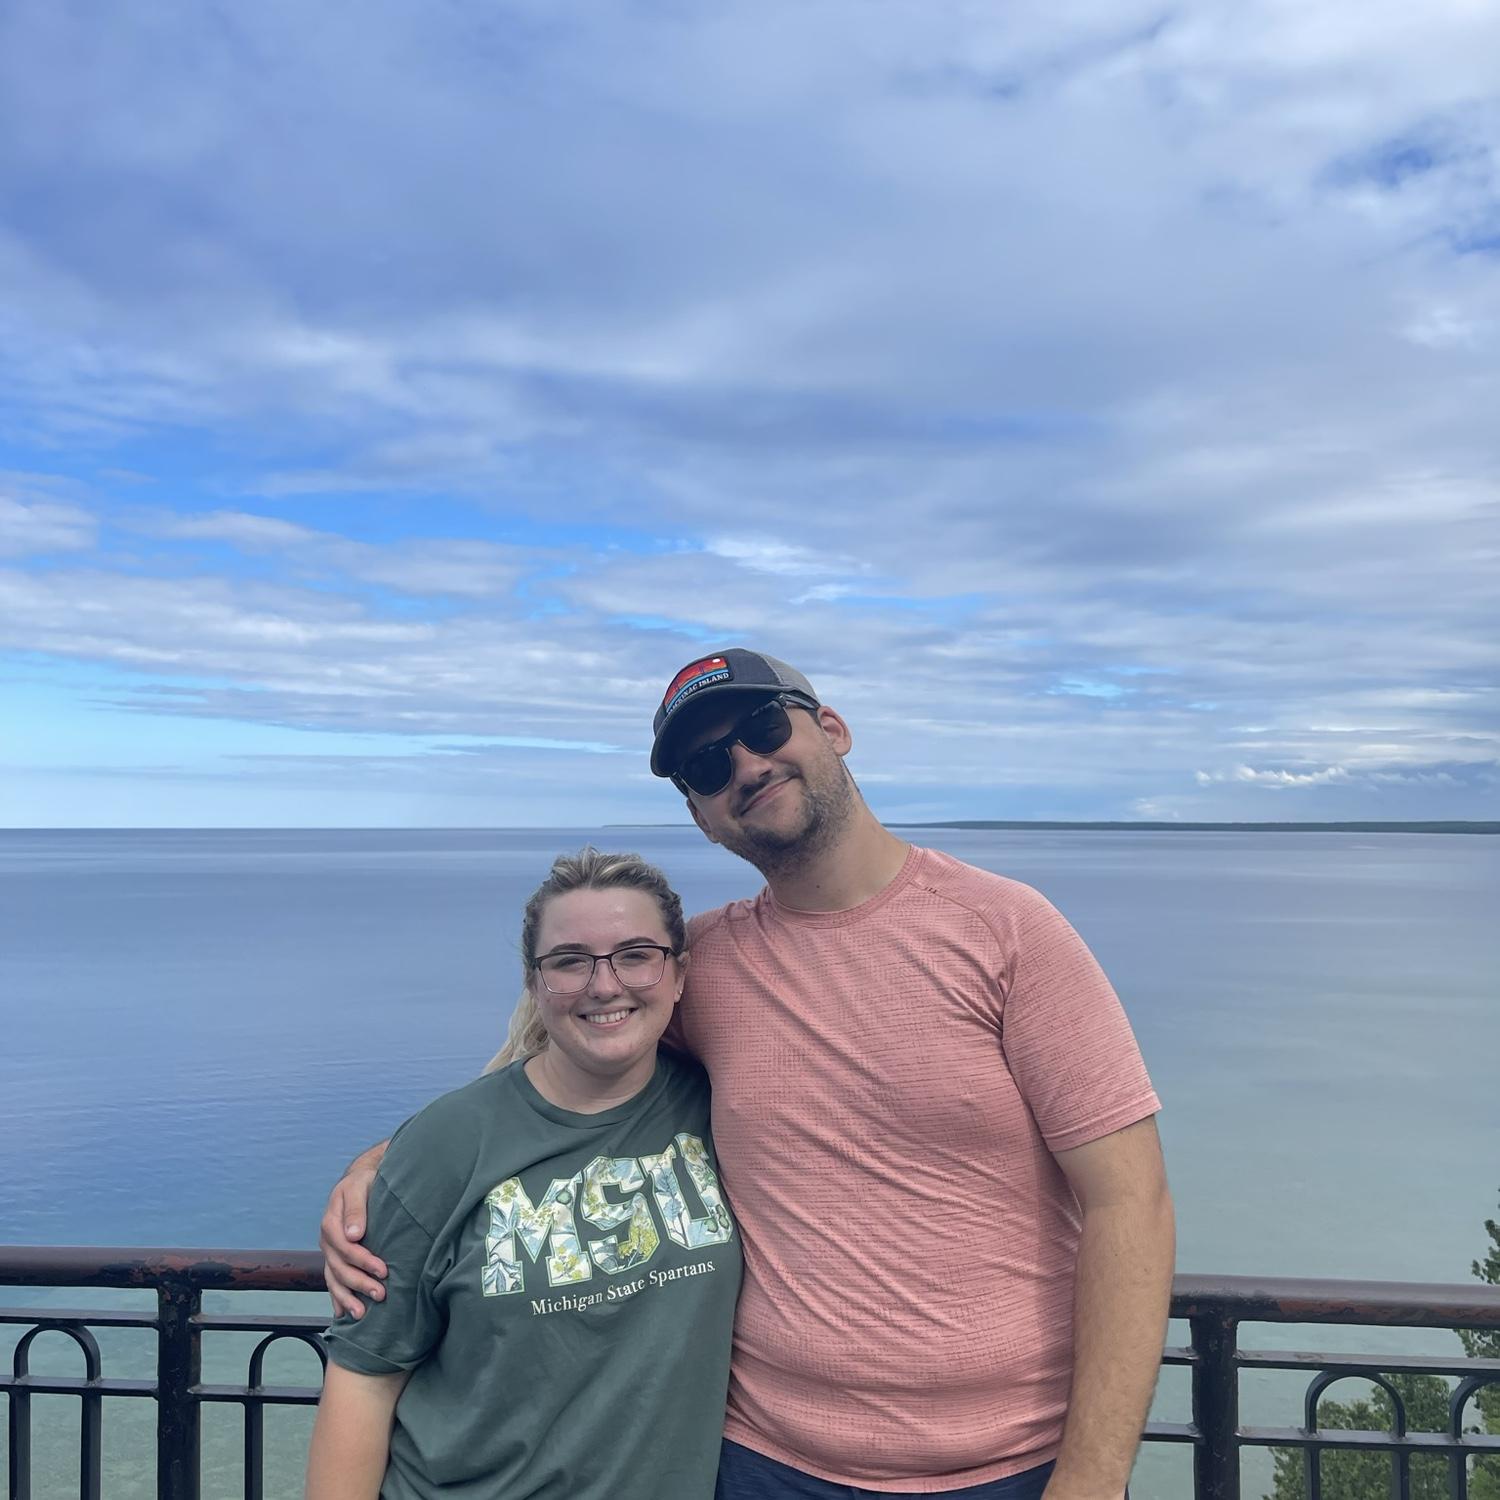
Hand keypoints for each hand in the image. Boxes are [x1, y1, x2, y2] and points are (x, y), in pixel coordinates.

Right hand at [319, 1143, 389, 1318]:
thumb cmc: (364, 1183)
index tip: (383, 1270)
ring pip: (334, 1278)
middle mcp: (327, 1239)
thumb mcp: (360, 1186)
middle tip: (381, 1294)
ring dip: (347, 1297)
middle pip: (340, 1266)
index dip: (363, 1260)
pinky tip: (342, 1314)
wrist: (360, 1182)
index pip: (345, 1246)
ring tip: (361, 1314)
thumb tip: (353, 1234)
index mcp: (331, 1221)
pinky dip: (337, 1298)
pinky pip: (332, 1280)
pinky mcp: (335, 1258)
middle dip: (359, 1283)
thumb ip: (355, 1208)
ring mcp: (330, 1251)